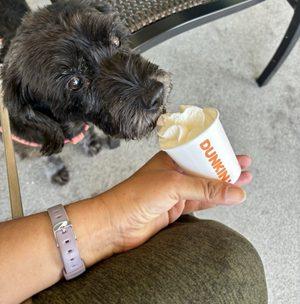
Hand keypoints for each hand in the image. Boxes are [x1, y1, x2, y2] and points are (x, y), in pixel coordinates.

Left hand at [98, 151, 251, 253]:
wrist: (116, 223)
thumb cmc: (135, 196)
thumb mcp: (174, 185)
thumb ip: (206, 189)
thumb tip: (235, 191)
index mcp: (170, 159)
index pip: (199, 153)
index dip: (218, 154)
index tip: (236, 155)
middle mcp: (173, 173)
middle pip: (205, 170)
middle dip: (225, 169)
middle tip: (244, 168)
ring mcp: (174, 192)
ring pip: (205, 187)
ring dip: (224, 186)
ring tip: (243, 181)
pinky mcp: (175, 209)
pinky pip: (201, 203)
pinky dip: (215, 201)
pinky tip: (228, 198)